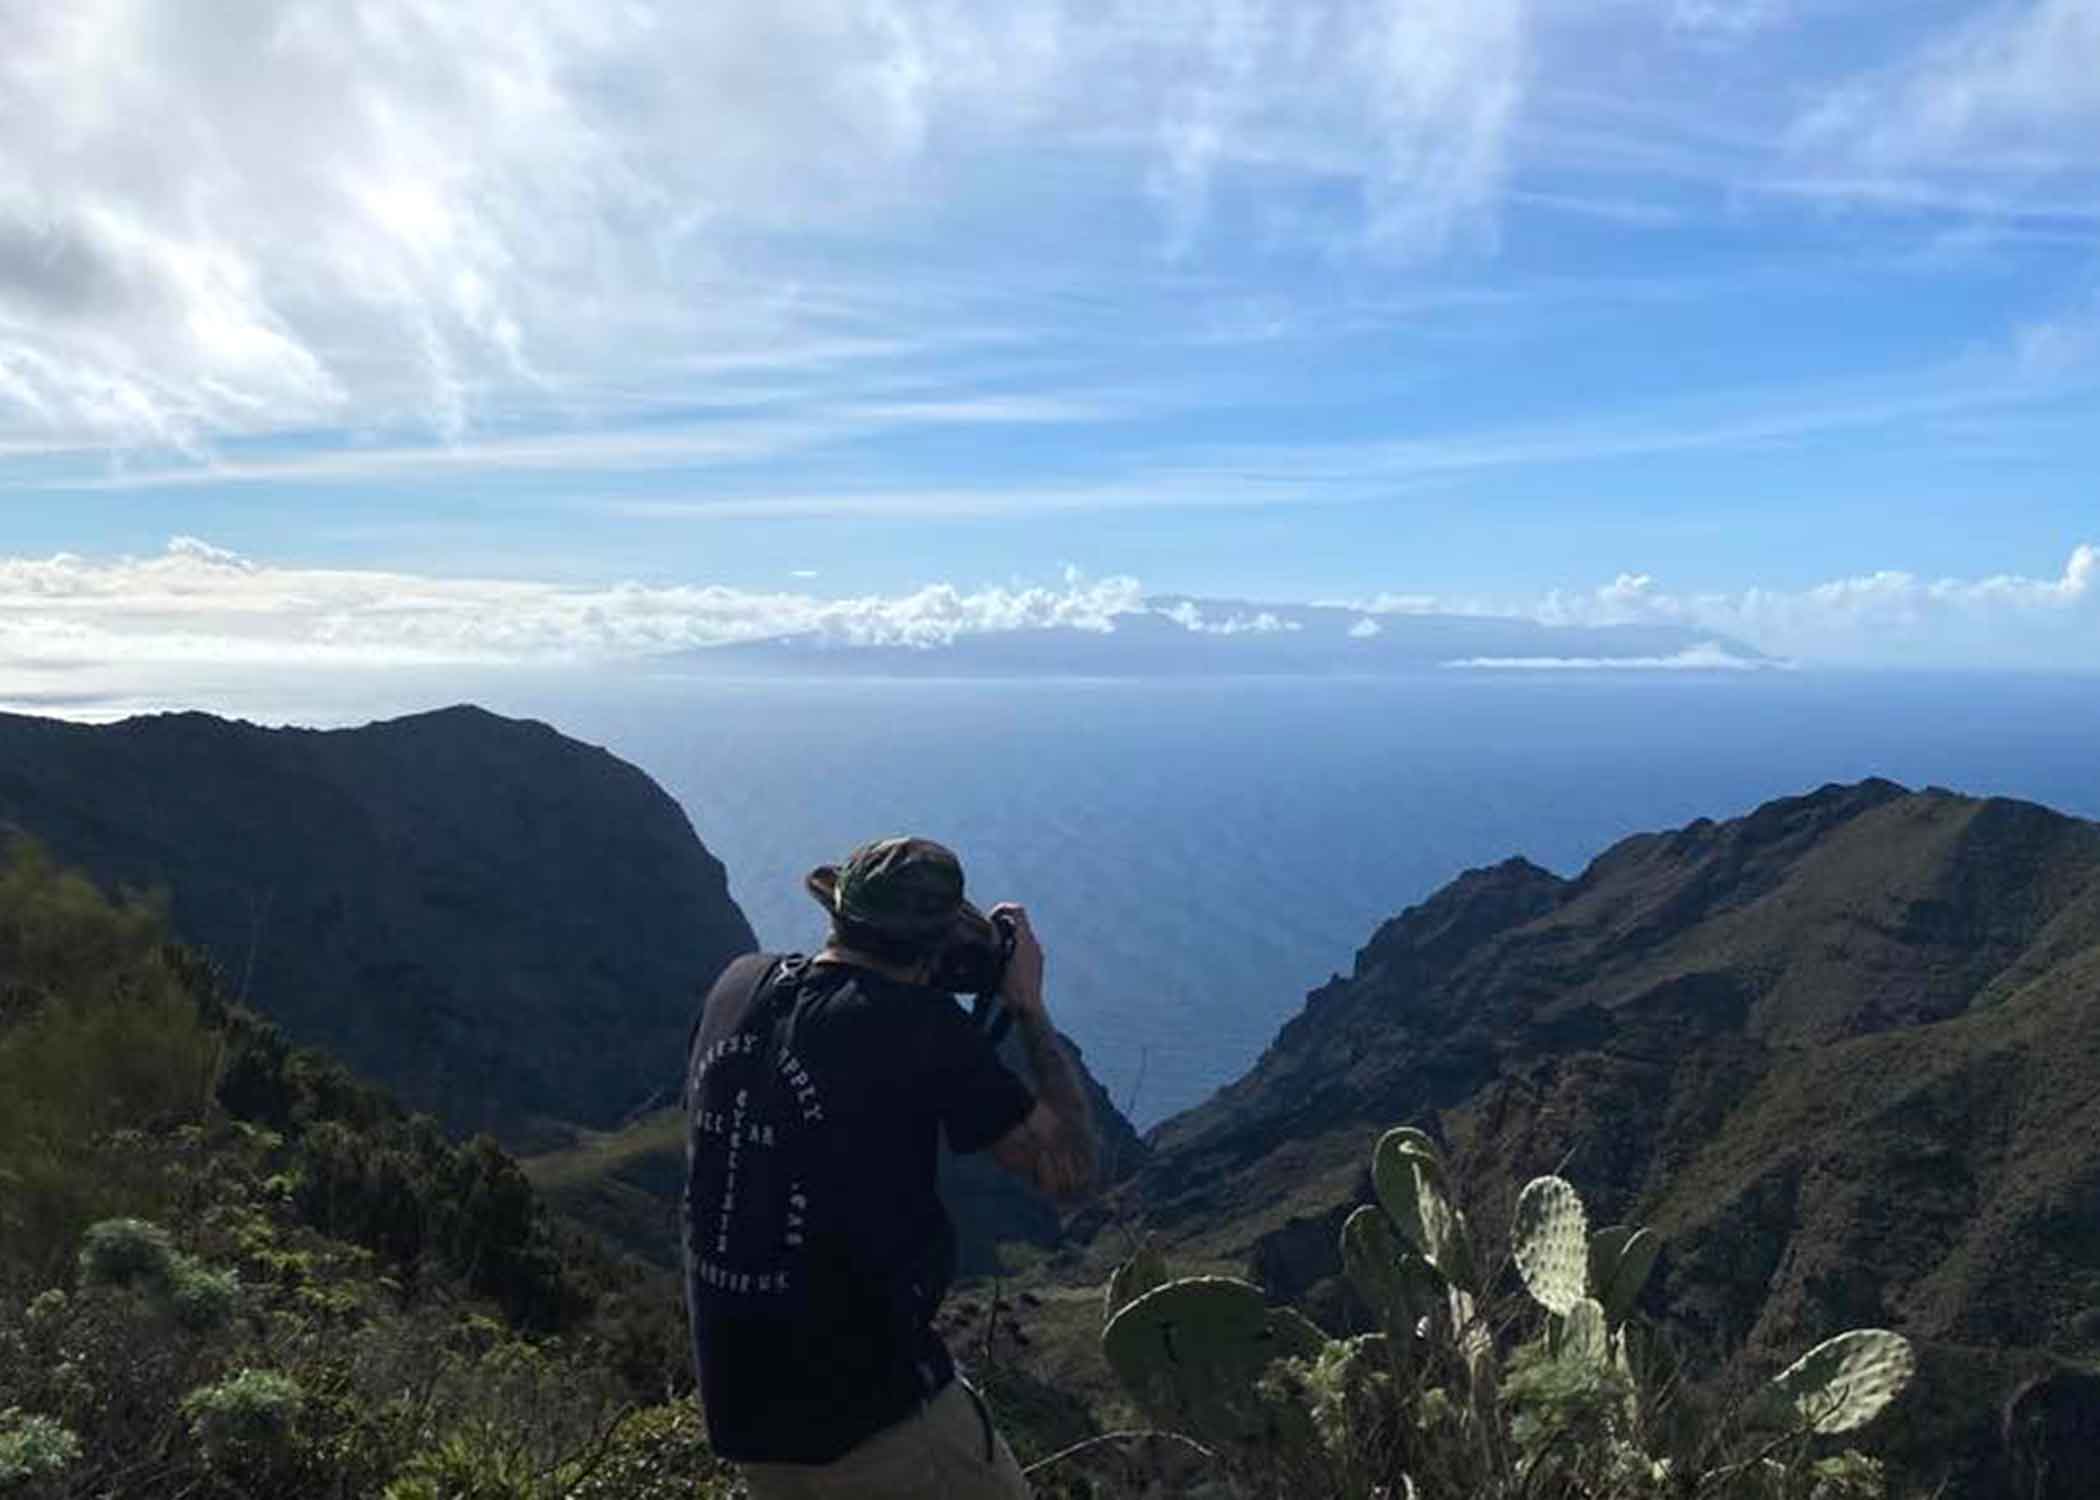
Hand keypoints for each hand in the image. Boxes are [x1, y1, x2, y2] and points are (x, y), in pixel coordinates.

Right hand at [989, 902, 1045, 1017]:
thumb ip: (995, 944)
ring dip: (1006, 936)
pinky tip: (1000, 961)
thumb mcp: (997, 965)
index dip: (1003, 908)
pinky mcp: (1037, 964)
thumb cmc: (1012, 989)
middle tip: (987, 933)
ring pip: (1021, 935)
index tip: (989, 918)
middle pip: (1018, 922)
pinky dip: (1012, 947)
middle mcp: (1034, 944)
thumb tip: (990, 930)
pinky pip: (1024, 947)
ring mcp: (1037, 954)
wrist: (1028, 1009)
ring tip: (991, 948)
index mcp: (1026, 940)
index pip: (1018, 910)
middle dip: (1002, 923)